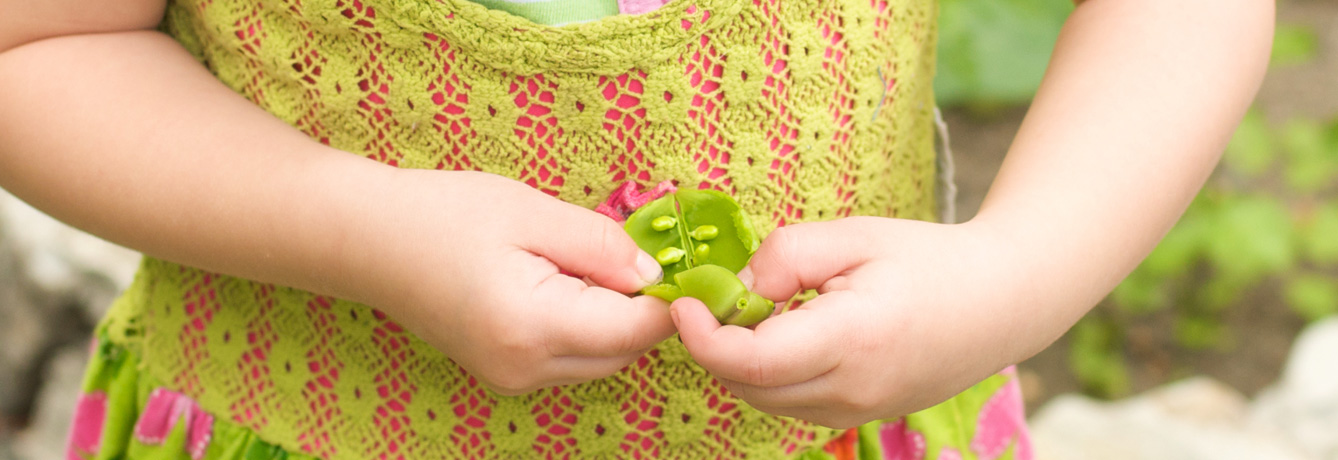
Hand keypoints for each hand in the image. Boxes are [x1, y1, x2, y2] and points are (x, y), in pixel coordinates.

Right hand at [348, 170, 673, 394]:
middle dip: (643, 307)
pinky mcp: (503, 375)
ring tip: (584, 260)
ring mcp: (511, 380)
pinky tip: (560, 281)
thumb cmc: (441, 214)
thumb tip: (656, 275)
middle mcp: (525, 369)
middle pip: (624, 352)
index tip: (687, 261)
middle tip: (635, 249)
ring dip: (614, 317)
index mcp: (533, 328)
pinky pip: (570, 358)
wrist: (364, 240)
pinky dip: (585, 325)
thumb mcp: (532, 212)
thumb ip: (602, 246)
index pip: (636, 330)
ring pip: (601, 359)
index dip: (671, 298)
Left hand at [670, 217, 1036, 427]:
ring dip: (741, 361)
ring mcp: (859, 411)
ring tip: (761, 310)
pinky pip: (791, 403)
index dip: (704, 337)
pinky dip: (770, 374)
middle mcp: (854, 389)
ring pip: (765, 401)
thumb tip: (736, 290)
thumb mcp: (854, 236)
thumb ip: (786, 257)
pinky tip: (789, 332)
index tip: (683, 302)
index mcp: (853, 339)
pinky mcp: (860, 416)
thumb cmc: (928, 259)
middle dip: (715, 346)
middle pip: (748, 387)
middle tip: (713, 297)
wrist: (1001, 302)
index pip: (753, 362)